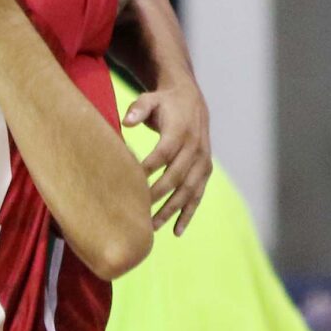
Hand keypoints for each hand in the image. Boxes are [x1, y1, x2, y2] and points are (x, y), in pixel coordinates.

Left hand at [126, 80, 212, 234]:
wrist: (190, 99)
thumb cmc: (163, 102)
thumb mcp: (149, 99)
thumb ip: (137, 109)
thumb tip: (125, 122)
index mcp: (180, 130)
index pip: (164, 153)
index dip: (149, 168)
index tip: (131, 183)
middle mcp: (195, 147)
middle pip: (177, 176)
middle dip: (158, 195)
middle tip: (138, 212)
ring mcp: (202, 161)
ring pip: (189, 190)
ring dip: (172, 210)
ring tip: (152, 227)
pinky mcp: (205, 171)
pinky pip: (198, 195)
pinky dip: (188, 214)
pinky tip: (176, 231)